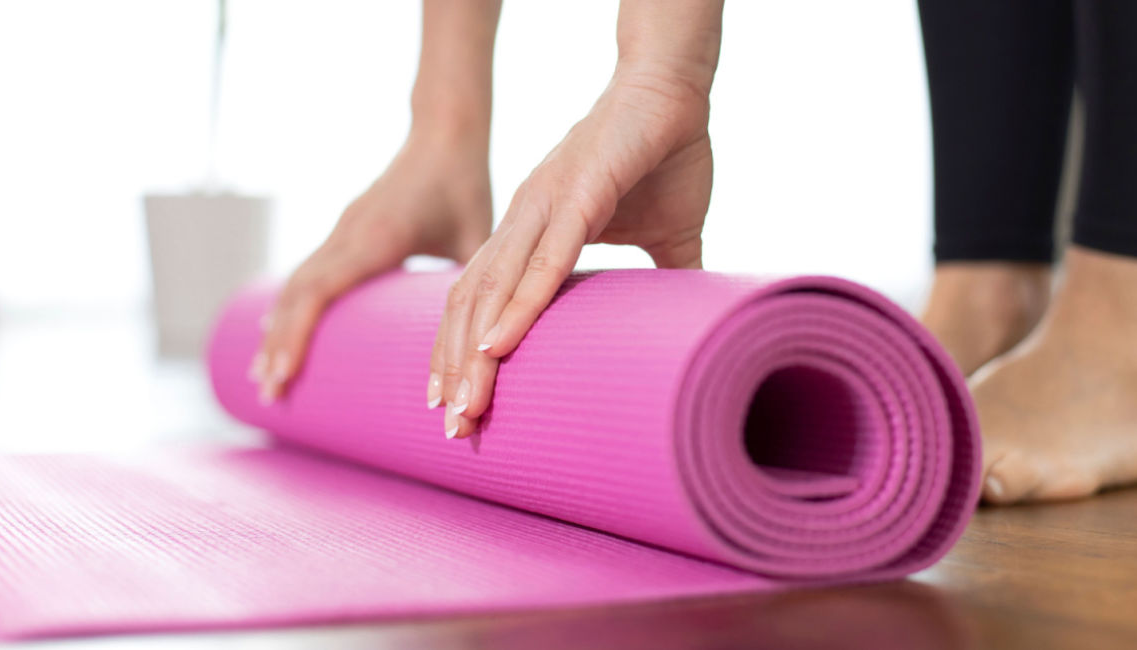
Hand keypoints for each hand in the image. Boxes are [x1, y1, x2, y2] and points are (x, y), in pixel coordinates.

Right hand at [252, 131, 491, 402]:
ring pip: (295, 285)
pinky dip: (289, 306)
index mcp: (376, 237)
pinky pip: (307, 272)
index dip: (297, 334)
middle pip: (296, 294)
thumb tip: (492, 341)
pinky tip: (276, 331)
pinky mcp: (345, 230)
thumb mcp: (477, 234)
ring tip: (264, 376)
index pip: (320, 290)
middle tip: (269, 395)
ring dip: (277, 330)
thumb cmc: (464, 184)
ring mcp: (342, 230)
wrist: (444, 133)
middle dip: (279, 345)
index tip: (284, 375)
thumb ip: (482, 285)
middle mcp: (348, 233)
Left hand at [430, 66, 714, 438]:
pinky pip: (543, 258)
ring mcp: (545, 206)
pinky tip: (499, 345)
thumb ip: (662, 279)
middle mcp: (524, 221)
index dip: (462, 352)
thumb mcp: (664, 235)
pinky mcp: (579, 193)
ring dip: (476, 352)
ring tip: (466, 406)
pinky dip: (518, 304)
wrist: (678, 91)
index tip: (455, 405)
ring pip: (494, 289)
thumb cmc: (666, 156)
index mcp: (533, 231)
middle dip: (456, 369)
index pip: (481, 300)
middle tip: (453, 430)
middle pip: (470, 304)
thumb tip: (682, 320)